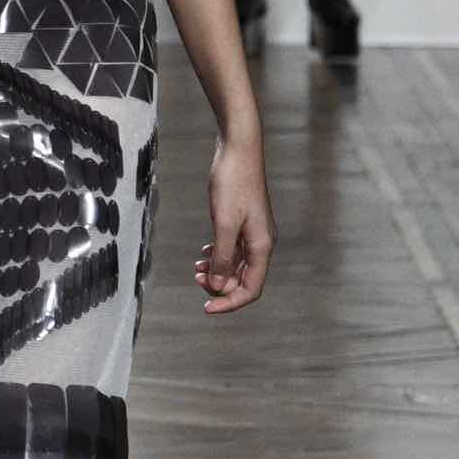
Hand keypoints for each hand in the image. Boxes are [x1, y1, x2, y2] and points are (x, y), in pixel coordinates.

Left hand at [194, 136, 274, 314]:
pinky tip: (204, 253)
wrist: (238, 149)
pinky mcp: (244, 222)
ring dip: (217, 271)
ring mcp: (253, 233)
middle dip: (220, 285)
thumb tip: (218, 287)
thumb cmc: (233, 183)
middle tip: (196, 277)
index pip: (251, 289)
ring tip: (197, 267)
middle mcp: (261, 243)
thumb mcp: (224, 224)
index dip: (229, 303)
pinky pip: (233, 250)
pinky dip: (219, 256)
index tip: (206, 308)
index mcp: (262, 246)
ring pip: (236, 265)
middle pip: (243, 280)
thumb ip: (222, 258)